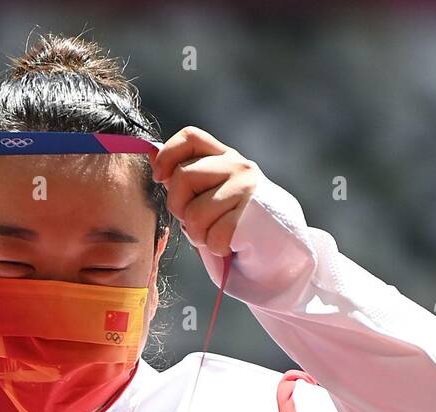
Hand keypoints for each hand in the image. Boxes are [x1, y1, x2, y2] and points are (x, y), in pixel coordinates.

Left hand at [152, 126, 261, 257]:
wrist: (281, 249)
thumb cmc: (237, 225)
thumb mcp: (211, 195)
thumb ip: (188, 180)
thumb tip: (154, 159)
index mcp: (224, 158)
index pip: (191, 137)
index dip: (167, 155)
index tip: (159, 177)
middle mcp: (238, 167)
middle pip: (183, 177)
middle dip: (178, 207)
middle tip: (193, 222)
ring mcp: (247, 189)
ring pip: (195, 214)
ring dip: (198, 235)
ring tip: (215, 236)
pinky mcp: (254, 216)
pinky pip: (214, 236)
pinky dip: (216, 248)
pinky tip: (230, 246)